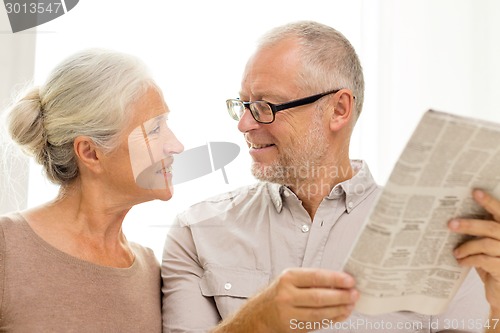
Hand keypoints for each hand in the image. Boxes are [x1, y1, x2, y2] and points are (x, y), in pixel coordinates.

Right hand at [235, 268, 357, 332]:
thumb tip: (339, 281)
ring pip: (319, 313)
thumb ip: (310, 280)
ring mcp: (289, 313)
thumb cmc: (277, 294)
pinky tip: (340, 315)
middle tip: (354, 294)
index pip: (315, 277)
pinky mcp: (292, 327)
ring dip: (338, 310)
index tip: (350, 280)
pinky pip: (316, 324)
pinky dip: (331, 320)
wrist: (258, 315)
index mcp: (288, 278)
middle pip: (319, 297)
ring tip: (350, 306)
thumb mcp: (289, 280)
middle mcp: (287, 295)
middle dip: (340, 296)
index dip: (335, 279)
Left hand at [448, 189, 499, 313]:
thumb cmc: (492, 263)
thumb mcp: (487, 245)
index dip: (489, 201)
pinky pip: (484, 260)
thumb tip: (455, 218)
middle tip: (450, 224)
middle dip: (469, 224)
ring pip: (486, 244)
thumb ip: (481, 232)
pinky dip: (469, 259)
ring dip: (466, 246)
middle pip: (492, 227)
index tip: (475, 192)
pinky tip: (461, 261)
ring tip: (455, 252)